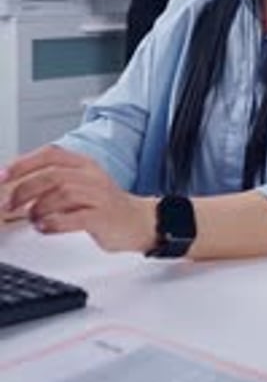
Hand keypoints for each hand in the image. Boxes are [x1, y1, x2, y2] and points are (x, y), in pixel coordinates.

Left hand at [1, 147, 156, 252]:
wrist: (138, 221)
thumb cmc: (104, 205)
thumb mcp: (80, 185)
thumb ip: (53, 182)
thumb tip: (16, 186)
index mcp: (84, 164)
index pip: (51, 154)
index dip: (24, 163)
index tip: (3, 175)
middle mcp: (91, 175)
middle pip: (52, 174)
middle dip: (25, 189)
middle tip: (9, 204)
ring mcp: (98, 195)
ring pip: (62, 193)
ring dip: (39, 207)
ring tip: (30, 217)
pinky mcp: (102, 216)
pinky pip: (74, 217)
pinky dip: (53, 223)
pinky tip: (44, 227)